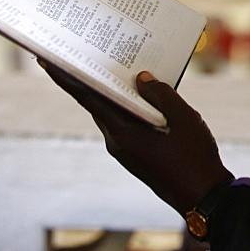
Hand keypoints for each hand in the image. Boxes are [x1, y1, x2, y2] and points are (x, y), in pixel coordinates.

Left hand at [39, 62, 232, 214]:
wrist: (204, 199)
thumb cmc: (194, 157)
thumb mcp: (183, 118)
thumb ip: (161, 94)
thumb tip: (141, 77)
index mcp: (123, 132)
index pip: (87, 97)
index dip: (65, 77)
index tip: (45, 60)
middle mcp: (117, 141)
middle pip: (97, 103)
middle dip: (90, 77)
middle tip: (84, 50)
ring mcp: (126, 150)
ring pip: (113, 112)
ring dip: (114, 91)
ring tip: (117, 65)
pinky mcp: (136, 154)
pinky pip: (126, 122)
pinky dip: (129, 105)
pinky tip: (143, 92)